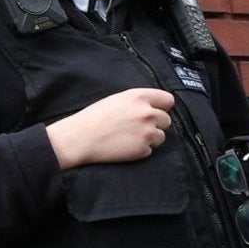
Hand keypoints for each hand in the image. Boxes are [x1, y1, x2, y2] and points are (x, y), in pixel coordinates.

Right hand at [47, 88, 174, 168]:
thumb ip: (139, 101)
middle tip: (138, 127)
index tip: (157, 111)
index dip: (163, 107)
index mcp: (140, 97)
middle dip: (156, 124)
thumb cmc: (95, 117)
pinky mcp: (142, 149)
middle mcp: (147, 113)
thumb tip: (155, 106)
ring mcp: (147, 132)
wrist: (80, 138)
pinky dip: (141, 150)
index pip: (168, 100)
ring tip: (130, 137)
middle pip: (166, 120)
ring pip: (161, 137)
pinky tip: (125, 146)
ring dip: (150, 138)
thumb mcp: (118, 99)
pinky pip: (150, 150)